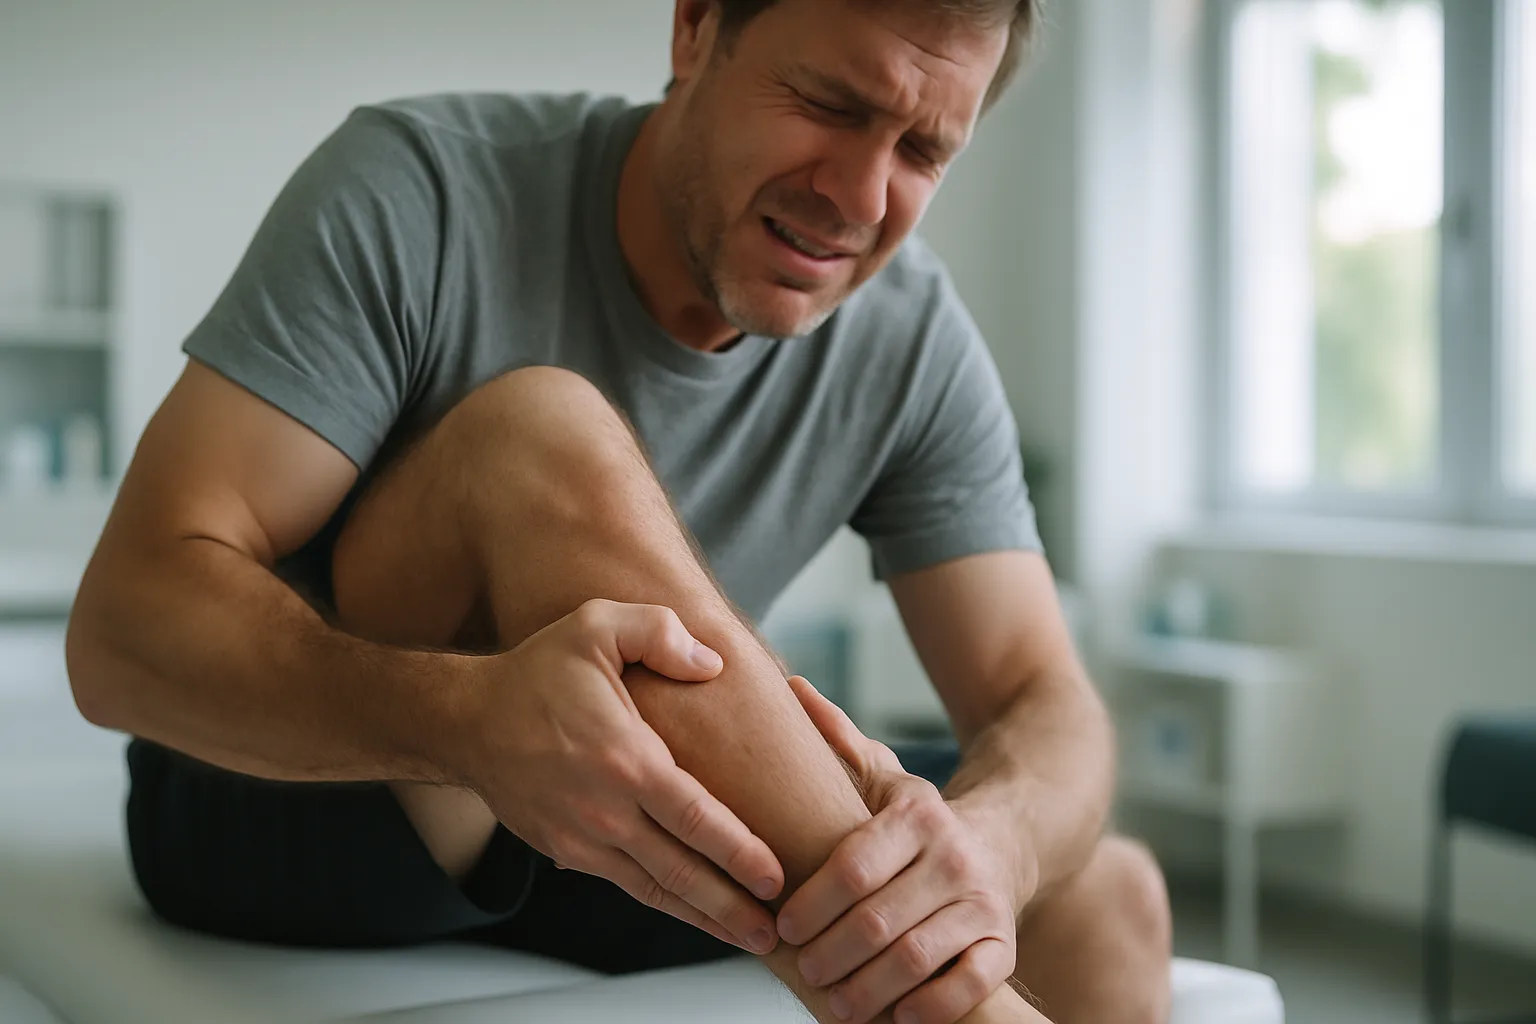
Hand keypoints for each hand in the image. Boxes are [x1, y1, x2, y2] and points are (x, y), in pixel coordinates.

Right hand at [459, 598, 783, 953]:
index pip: (693, 816)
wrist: (466, 720)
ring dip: (705, 919)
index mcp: (623, 757)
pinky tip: (697, 912)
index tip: (776, 876)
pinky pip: (627, 884)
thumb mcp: (597, 624)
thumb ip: (661, 632)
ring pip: (655, 889)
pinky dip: (666, 904)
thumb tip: (713, 664)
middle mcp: (604, 809)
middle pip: (680, 870)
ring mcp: (583, 838)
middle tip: (778, 933)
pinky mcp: (567, 851)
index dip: (738, 852)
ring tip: (750, 940)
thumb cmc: (538, 670)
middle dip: (732, 906)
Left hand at [777, 677, 1020, 1023]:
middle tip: (801, 972)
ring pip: (915, 958)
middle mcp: (953, 856)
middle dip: (829, 955)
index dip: (810, 904)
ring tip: (834, 1004)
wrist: (1008, 841)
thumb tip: (789, 688)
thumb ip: (836, 742)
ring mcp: (983, 903)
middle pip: (877, 920)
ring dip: (867, 991)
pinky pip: (969, 986)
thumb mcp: (881, 778)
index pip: (852, 866)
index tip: (781, 926)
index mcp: (916, 816)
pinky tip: (897, 1016)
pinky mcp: (1006, 945)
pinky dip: (930, 1008)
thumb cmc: (919, 822)